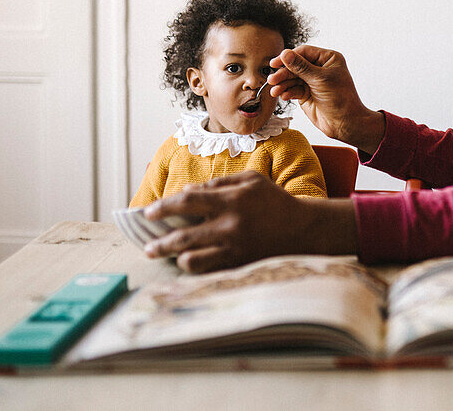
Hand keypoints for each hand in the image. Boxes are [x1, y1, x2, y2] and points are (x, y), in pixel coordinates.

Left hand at [142, 171, 357, 272]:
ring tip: (172, 256)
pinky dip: (197, 267)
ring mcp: (234, 248)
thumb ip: (217, 184)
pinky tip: (191, 263)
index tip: (148, 213)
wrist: (303, 230)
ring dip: (178, 258)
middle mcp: (230, 226)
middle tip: (148, 246)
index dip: (164, 207)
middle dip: (160, 243)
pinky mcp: (240, 265)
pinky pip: (209, 271)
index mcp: (231, 200)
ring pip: (193, 259)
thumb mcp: (250, 181)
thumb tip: (186, 191)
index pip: (187, 202)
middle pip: (183, 236)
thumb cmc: (274, 201)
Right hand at [268, 45, 385, 152]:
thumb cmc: (341, 100)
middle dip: (284, 73)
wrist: (345, 124)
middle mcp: (319, 68)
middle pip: (295, 65)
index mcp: (328, 59)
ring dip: (283, 84)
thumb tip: (285, 54)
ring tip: (275, 90)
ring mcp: (312, 81)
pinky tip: (284, 96)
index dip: (288, 57)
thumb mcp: (320, 80)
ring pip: (292, 78)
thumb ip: (301, 67)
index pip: (304, 52)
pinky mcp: (306, 94)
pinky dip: (287, 92)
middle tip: (273, 80)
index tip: (276, 63)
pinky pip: (293, 89)